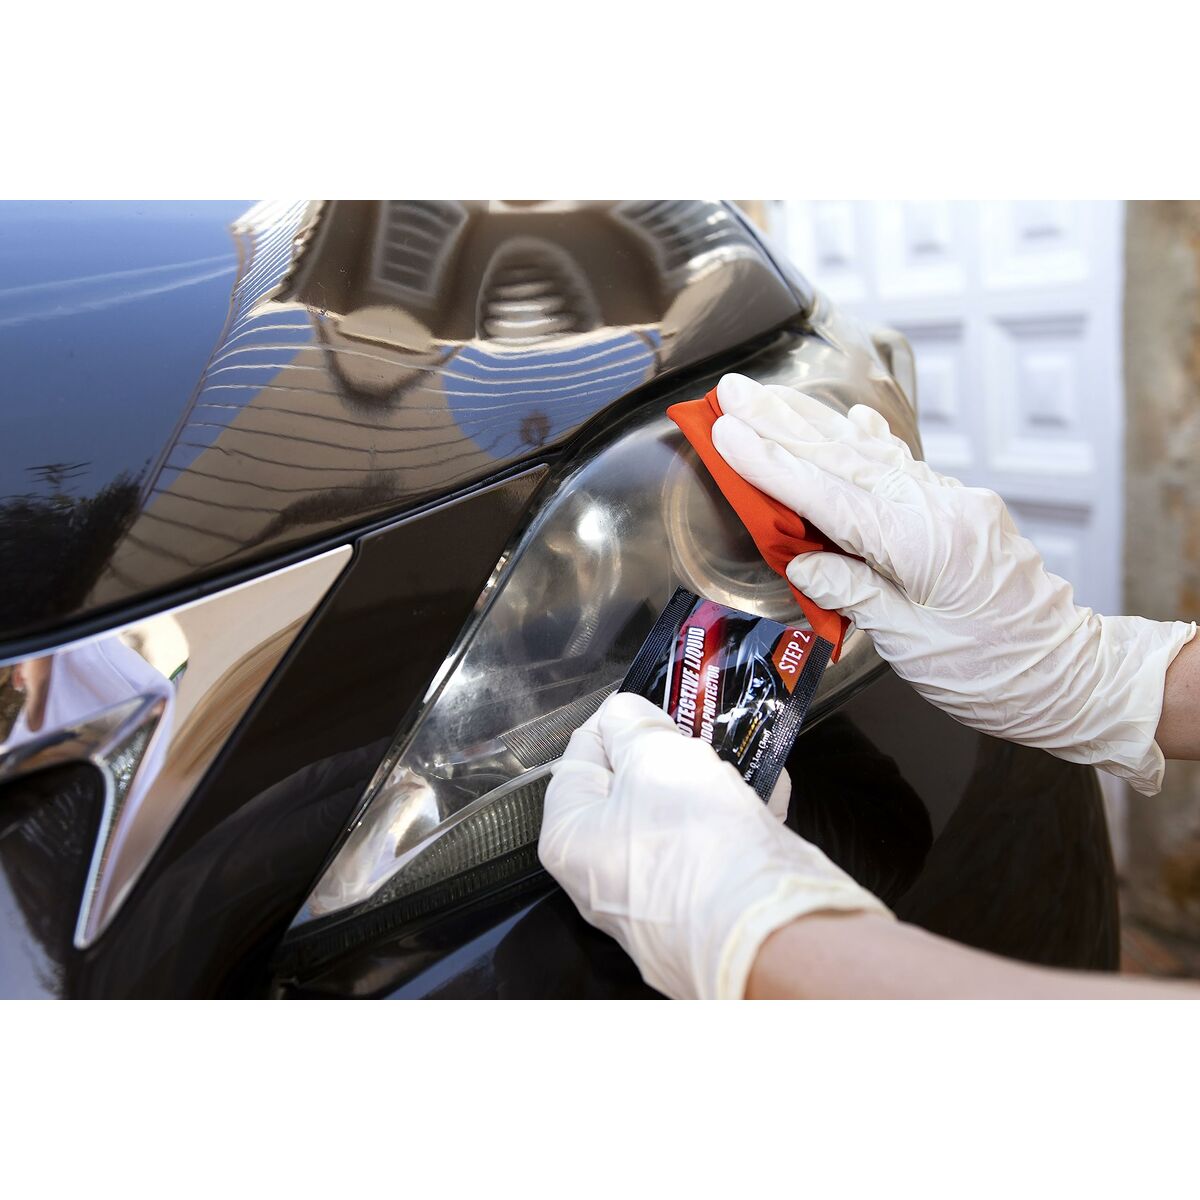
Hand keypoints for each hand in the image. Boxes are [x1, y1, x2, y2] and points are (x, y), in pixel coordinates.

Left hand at [538, 692, 889, 998]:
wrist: (767, 931)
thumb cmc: (695, 843)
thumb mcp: (654, 755)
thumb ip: (631, 725)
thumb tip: (623, 715)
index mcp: (569, 838)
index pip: (580, 755)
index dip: (618, 720)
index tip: (651, 703)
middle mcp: (602, 875)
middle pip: (629, 788)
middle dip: (669, 754)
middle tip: (697, 732)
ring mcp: (653, 897)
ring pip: (675, 817)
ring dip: (708, 783)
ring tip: (736, 759)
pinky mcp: (700, 909)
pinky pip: (710, 849)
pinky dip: (734, 819)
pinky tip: (764, 792)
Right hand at [711, 373, 1196, 794]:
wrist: (1066, 673)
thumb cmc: (992, 671)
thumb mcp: (909, 644)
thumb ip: (852, 594)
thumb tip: (802, 564)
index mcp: (919, 543)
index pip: (827, 494)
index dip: (771, 463)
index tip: (727, 431)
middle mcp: (937, 507)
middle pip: (842, 457)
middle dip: (780, 422)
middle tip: (733, 390)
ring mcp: (952, 502)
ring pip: (869, 452)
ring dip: (813, 423)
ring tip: (769, 397)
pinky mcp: (959, 509)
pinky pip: (902, 465)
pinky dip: (867, 441)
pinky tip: (850, 419)